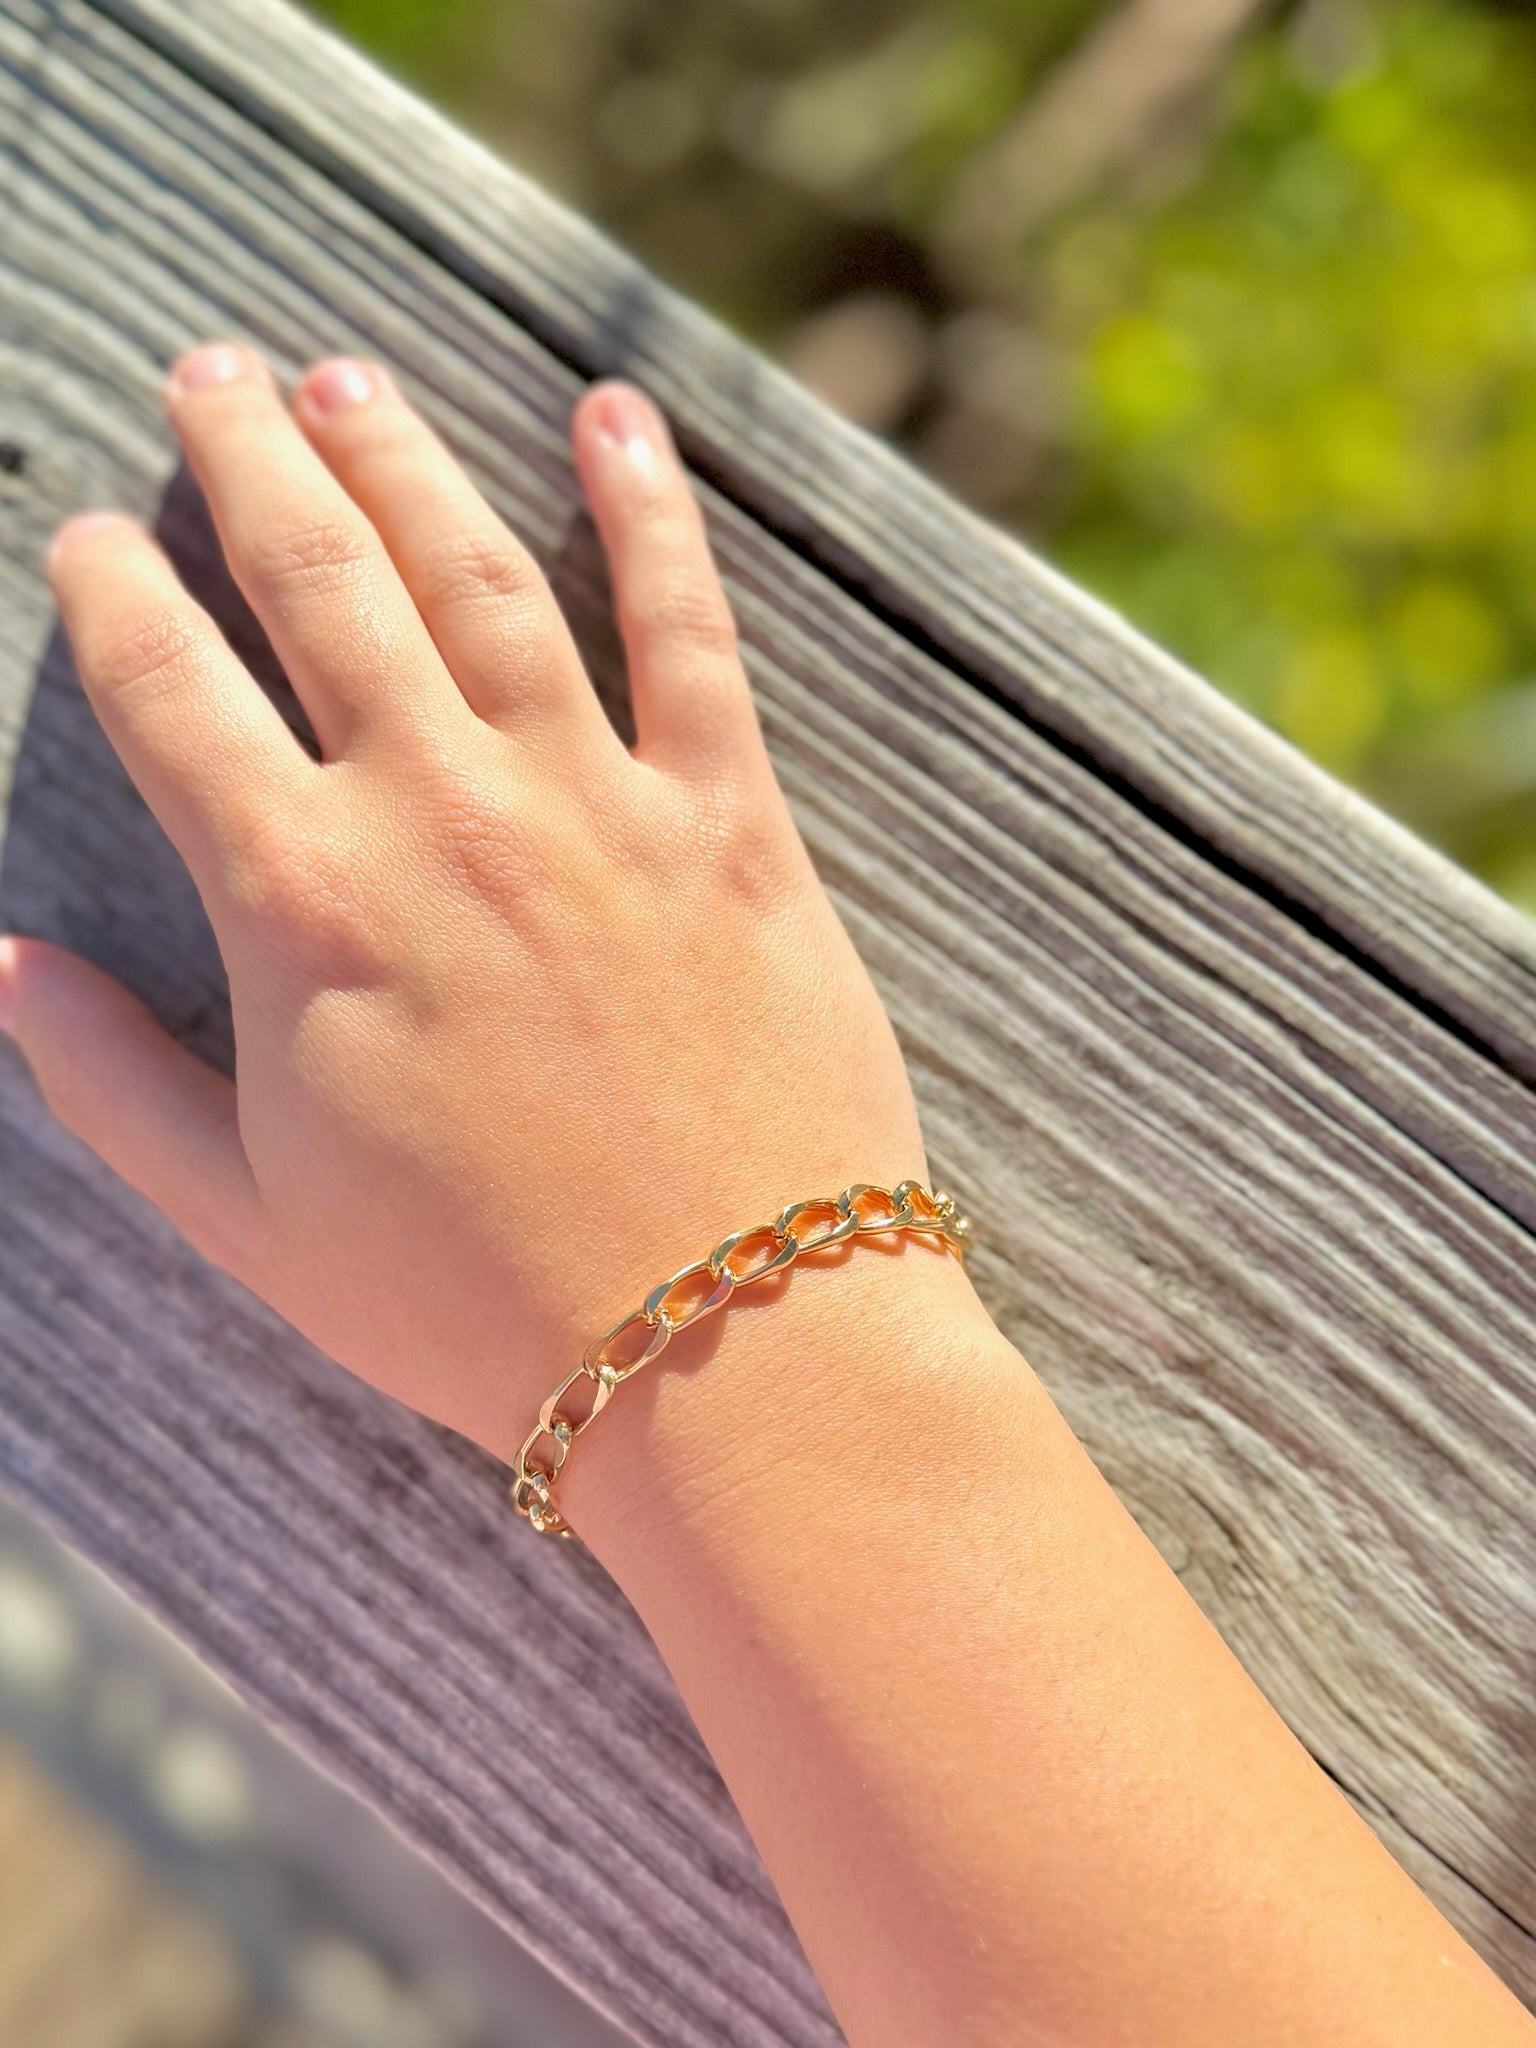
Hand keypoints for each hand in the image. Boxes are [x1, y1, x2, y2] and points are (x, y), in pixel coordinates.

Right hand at [0, 345, 935, 1464]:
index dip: (113, 598)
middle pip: (316, 579)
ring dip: (401, 454)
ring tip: (345, 373)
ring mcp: (592, 801)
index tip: (87, 540)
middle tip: (208, 372)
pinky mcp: (731, 821)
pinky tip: (614, 418)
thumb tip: (4, 972)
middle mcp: (438, 812)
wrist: (727, 1349)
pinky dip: (651, 511)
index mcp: (301, 902)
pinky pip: (688, 629)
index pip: (171, 693)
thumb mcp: (252, 1221)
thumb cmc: (477, 1305)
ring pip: (476, 571)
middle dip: (246, 459)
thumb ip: (112, 1085)